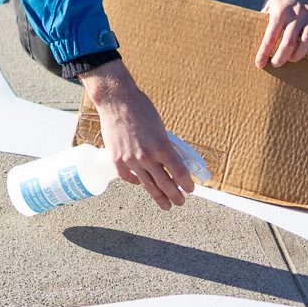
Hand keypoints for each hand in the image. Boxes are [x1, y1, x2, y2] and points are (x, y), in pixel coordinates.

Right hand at [78, 61, 195, 209]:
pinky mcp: (117, 159)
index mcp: (162, 146)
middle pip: (165, 184)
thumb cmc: (141, 109)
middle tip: (180, 202)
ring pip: (148, 185)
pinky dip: (136, 182)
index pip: (179, 172)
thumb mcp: (160, 128)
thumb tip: (170, 161)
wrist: (116, 101)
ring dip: (158, 197)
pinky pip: (128, 177)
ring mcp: (131, 160)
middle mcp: (147, 156)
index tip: (190, 189)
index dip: (187, 184)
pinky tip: (141, 184)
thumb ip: (164, 146)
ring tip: (165, 205)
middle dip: (175, 196)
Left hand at [257, 0, 307, 68]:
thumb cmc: (279, 0)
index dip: (263, 53)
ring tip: (291, 59)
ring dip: (298, 54)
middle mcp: (297, 13)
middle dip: (280, 57)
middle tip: (276, 64)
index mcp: (280, 11)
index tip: (259, 64)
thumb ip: (263, 23)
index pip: (270, 37)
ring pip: (307, 41)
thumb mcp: (267, 7)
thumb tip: (253, 43)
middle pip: (289, 43)